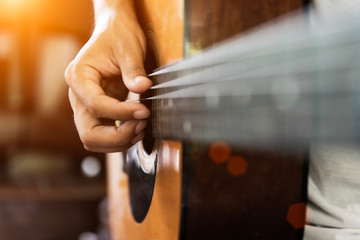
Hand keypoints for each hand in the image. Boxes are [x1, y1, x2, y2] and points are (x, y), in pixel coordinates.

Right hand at [65, 1, 151, 151]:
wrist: (115, 33)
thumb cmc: (118, 36)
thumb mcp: (128, 48)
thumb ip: (133, 70)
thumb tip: (143, 87)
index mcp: (78, 76)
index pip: (96, 105)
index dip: (121, 113)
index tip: (144, 111)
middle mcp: (77, 95)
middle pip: (88, 133)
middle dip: (117, 137)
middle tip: (141, 126)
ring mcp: (85, 106)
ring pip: (94, 139)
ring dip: (118, 141)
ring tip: (141, 128)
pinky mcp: (97, 112)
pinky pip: (103, 135)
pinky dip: (119, 138)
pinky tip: (136, 129)